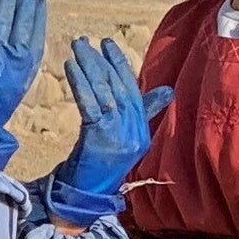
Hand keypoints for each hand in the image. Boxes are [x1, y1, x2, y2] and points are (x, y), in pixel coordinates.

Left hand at [44, 38, 174, 225]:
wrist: (84, 197)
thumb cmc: (97, 167)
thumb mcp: (123, 139)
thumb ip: (142, 114)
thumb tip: (168, 91)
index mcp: (142, 132)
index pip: (133, 90)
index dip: (120, 66)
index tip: (108, 44)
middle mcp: (135, 133)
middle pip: (119, 88)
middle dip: (102, 61)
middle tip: (87, 40)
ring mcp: (120, 136)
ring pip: (106, 93)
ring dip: (89, 67)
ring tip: (77, 47)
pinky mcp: (101, 139)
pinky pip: (91, 104)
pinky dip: (80, 82)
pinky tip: (70, 67)